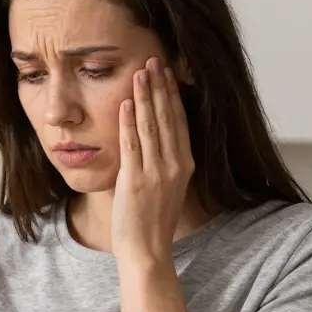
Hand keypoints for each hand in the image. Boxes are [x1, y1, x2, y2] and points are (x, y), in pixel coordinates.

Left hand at [112, 56, 194, 261]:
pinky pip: (132, 145)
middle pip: (167, 117)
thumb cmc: (153, 221)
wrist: (147, 250)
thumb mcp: (168, 187)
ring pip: (150, 126)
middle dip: (160, 87)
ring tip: (140, 73)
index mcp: (185, 165)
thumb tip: (154, 137)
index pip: (179, 121)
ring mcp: (156, 173)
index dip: (173, 95)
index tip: (167, 72)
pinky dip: (128, 122)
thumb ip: (164, 162)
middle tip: (154, 60)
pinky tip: (126, 103)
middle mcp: (174, 166)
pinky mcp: (136, 180)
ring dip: (145, 97)